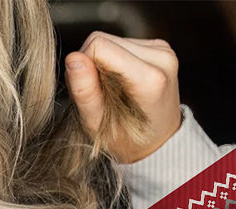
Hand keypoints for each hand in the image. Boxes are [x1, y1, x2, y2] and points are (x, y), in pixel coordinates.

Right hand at [64, 31, 182, 164]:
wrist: (159, 143)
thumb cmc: (128, 141)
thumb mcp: (98, 126)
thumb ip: (85, 93)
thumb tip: (72, 58)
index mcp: (149, 80)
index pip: (99, 47)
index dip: (83, 67)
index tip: (87, 92)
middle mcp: (161, 58)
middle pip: (104, 40)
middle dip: (91, 65)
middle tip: (98, 95)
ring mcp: (163, 50)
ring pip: (112, 39)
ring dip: (102, 63)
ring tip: (109, 92)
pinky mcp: (160, 46)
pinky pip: (122, 42)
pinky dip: (113, 61)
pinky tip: (119, 83)